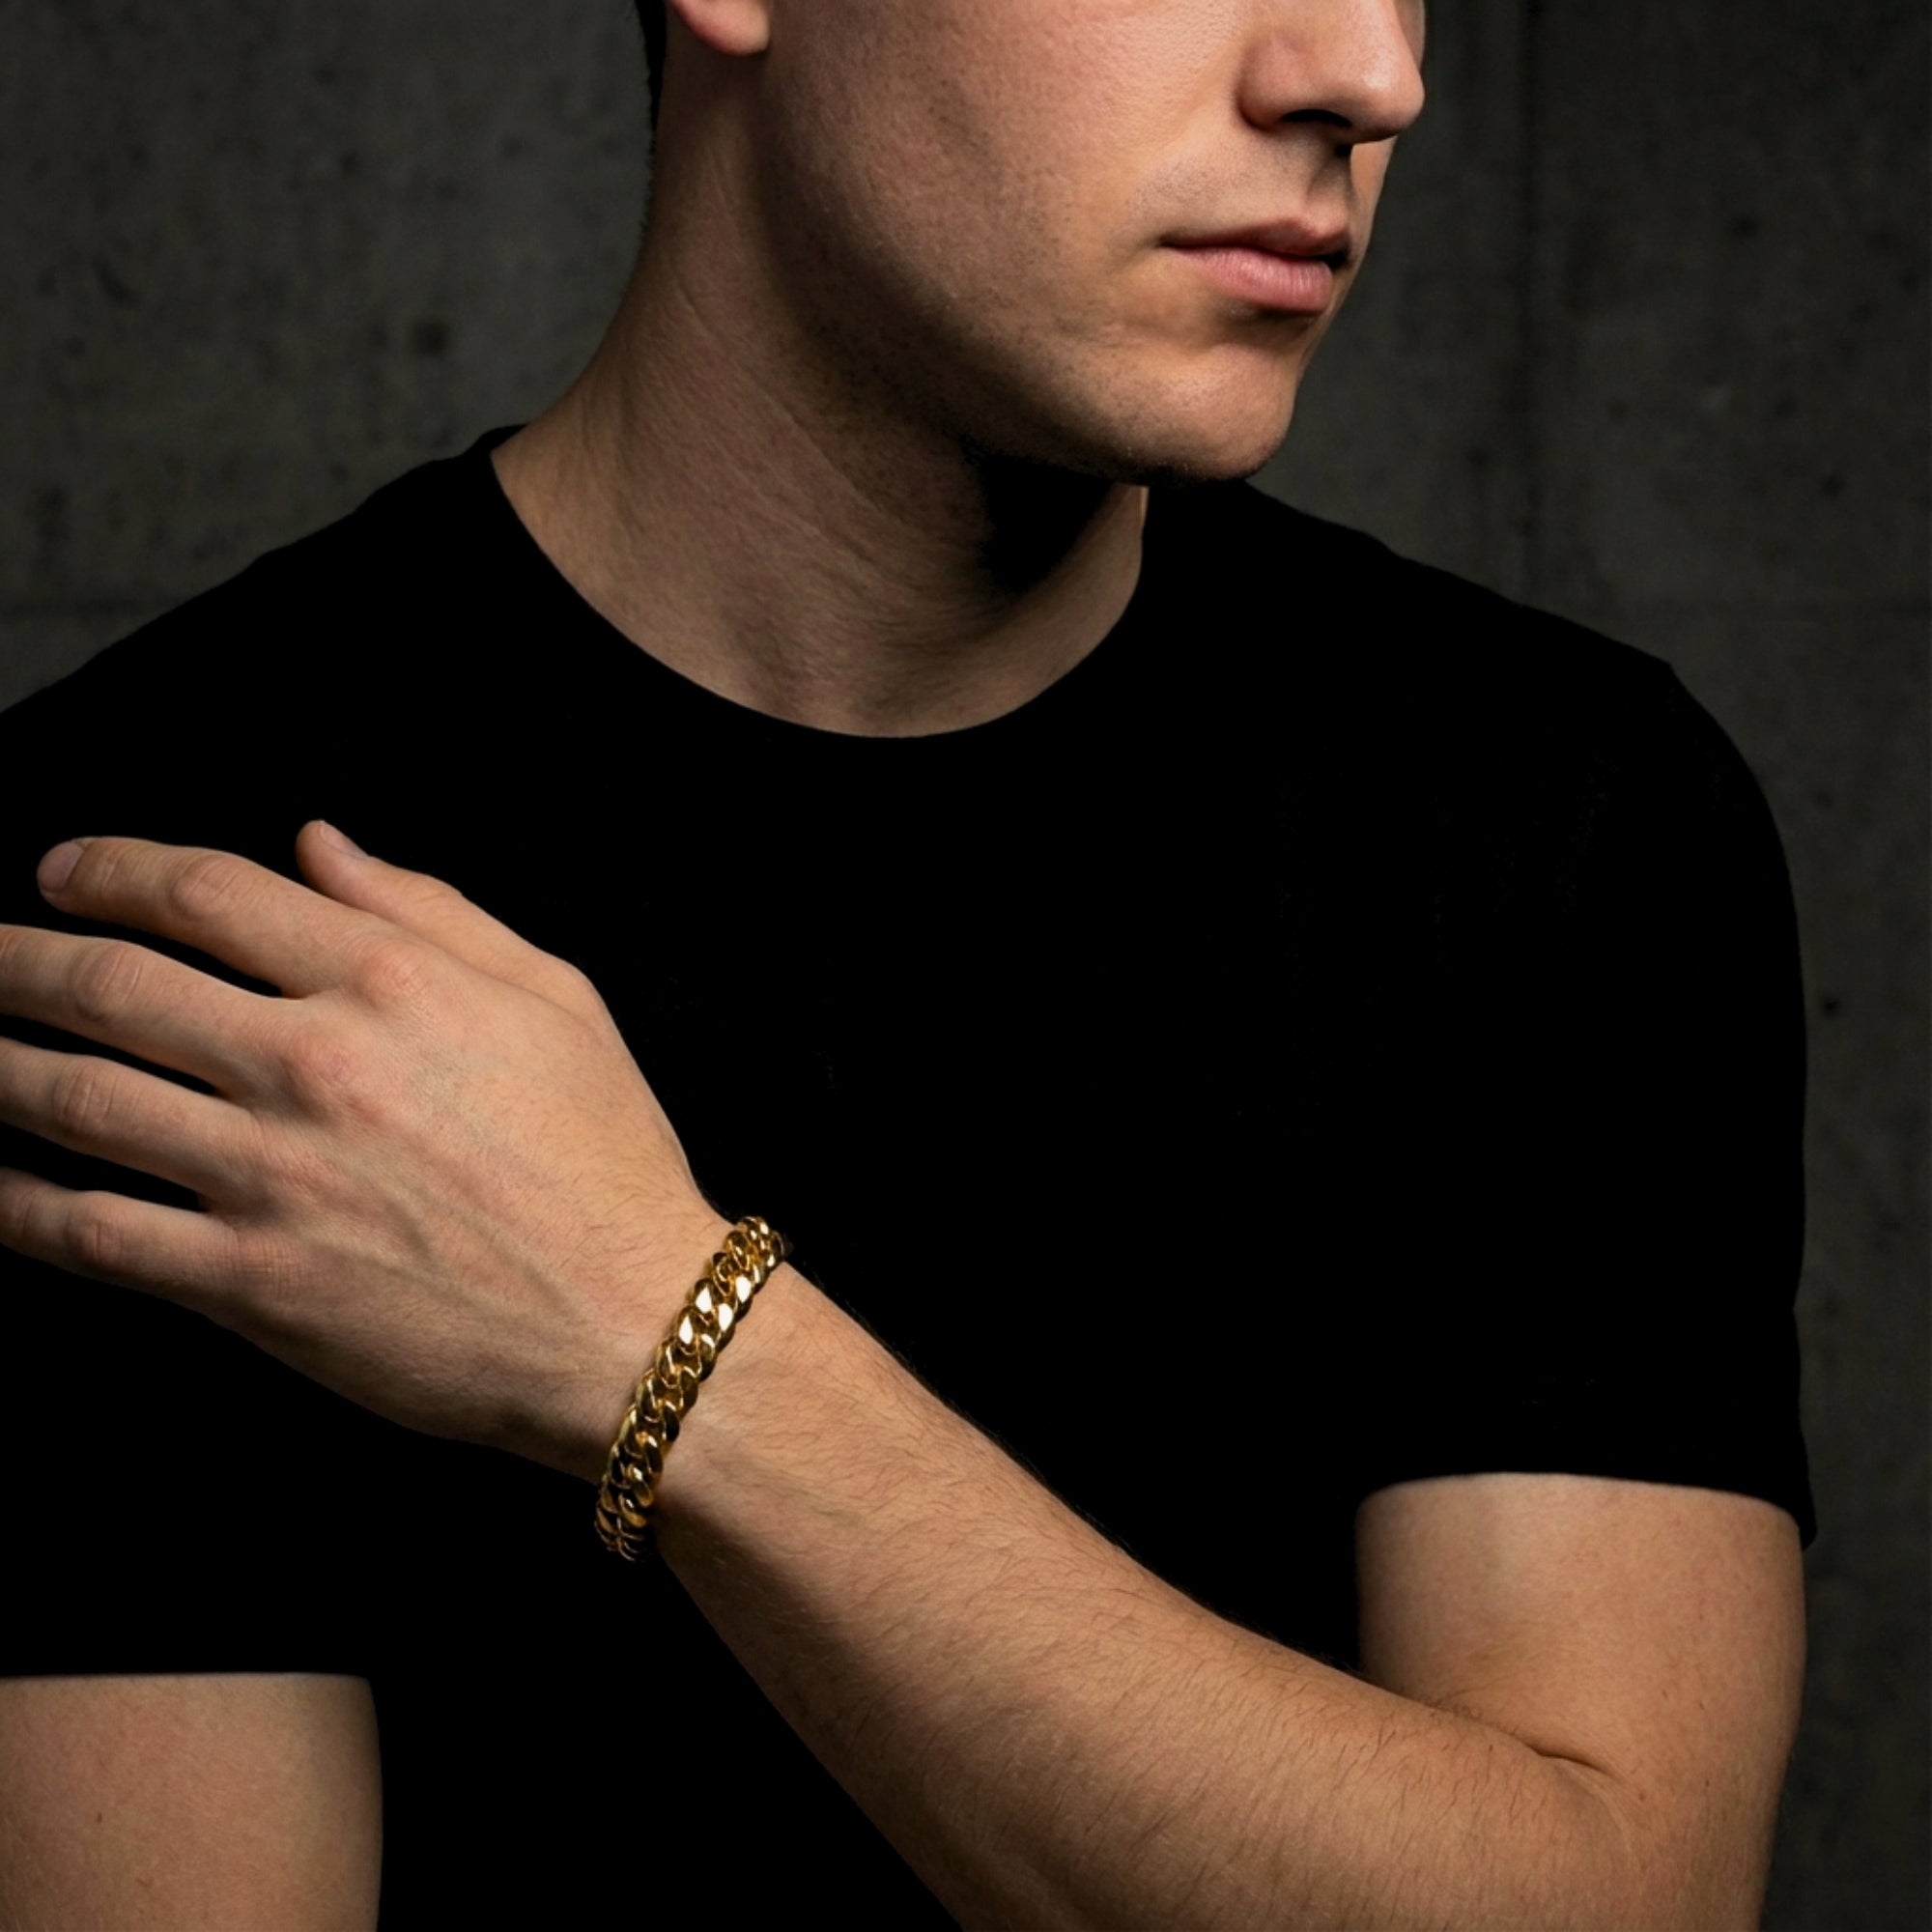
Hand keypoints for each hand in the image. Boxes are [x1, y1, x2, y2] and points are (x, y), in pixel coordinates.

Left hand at [0, 821, 725, 1481]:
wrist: (635, 1322)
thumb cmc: (607, 1161)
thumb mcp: (556, 998)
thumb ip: (433, 909)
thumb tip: (320, 844)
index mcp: (393, 981)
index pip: (212, 893)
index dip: (114, 870)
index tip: (62, 872)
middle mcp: (318, 1063)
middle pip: (115, 984)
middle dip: (16, 958)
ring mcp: (274, 1175)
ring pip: (78, 1097)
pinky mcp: (251, 1282)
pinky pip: (91, 1230)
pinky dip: (14, 1201)